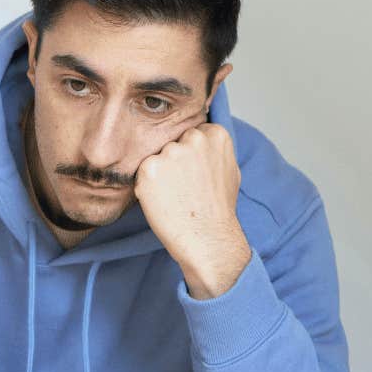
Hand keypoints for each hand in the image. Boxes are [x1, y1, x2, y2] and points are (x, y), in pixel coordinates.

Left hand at [133, 121, 250, 295]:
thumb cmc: (219, 208)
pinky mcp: (149, 168)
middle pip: (172, 142)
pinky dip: (148, 186)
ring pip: (157, 157)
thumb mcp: (229, 169)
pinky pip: (143, 172)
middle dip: (174, 161)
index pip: (192, 133)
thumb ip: (214, 149)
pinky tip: (163, 200)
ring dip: (160, 173)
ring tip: (175, 195)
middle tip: (184, 186)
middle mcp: (193, 138)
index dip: (190, 156)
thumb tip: (202, 136)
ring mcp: (170, 152)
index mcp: (215, 134)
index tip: (195, 174)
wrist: (207, 239)